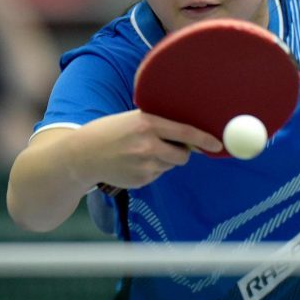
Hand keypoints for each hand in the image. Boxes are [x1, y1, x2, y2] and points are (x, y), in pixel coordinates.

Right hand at [83, 110, 222, 189]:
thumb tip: (191, 137)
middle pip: (182, 155)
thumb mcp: (133, 119)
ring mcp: (143, 166)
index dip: (204, 139)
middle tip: (167, 146)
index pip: (185, 132)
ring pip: (170, 165)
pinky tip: (132, 163)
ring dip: (163, 160)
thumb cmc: (111, 132)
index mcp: (146, 124)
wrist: (82, 156)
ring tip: (139, 152)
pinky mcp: (140, 181)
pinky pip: (157, 175)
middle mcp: (147, 145)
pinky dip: (151, 169)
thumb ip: (159, 125)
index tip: (217, 145)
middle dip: (181, 153)